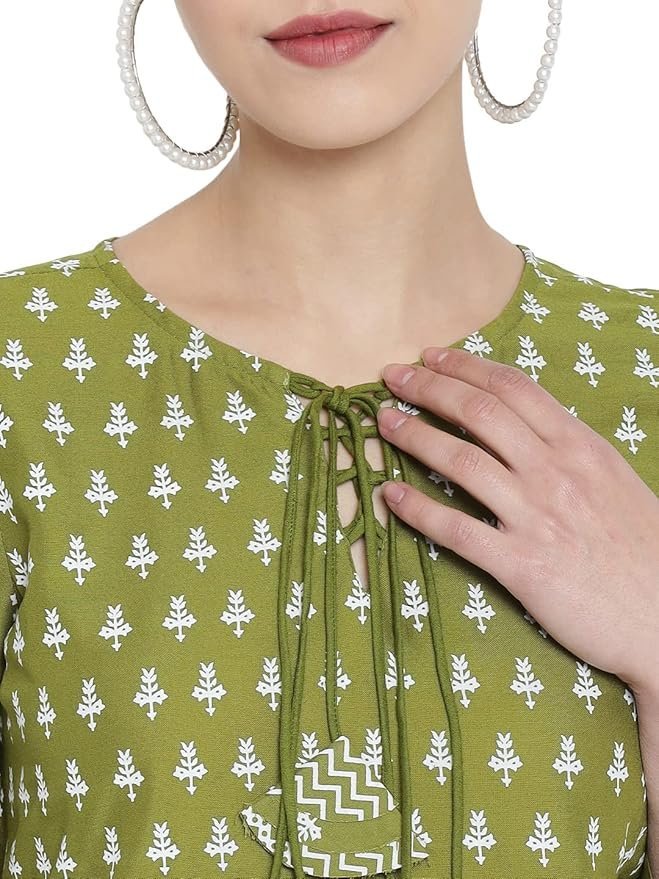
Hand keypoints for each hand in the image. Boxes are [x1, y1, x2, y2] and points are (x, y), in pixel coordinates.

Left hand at [376, 346, 658, 696]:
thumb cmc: (642, 547)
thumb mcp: (612, 477)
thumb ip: (566, 447)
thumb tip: (522, 420)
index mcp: (579, 446)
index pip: (513, 388)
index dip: (464, 366)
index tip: (430, 356)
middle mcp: (555, 472)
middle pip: (479, 413)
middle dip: (428, 388)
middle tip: (392, 377)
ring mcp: (537, 517)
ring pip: (461, 462)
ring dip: (414, 436)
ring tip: (384, 422)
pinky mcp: (522, 565)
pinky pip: (457, 530)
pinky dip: (418, 510)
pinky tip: (391, 494)